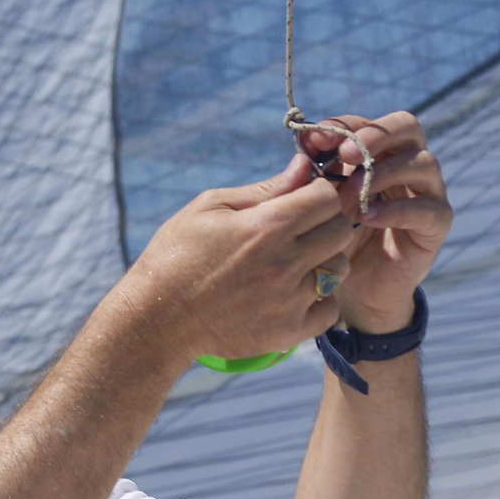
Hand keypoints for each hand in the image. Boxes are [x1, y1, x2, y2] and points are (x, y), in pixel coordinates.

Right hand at [121, 156, 354, 360]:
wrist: (158, 319)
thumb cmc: (176, 255)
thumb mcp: (210, 208)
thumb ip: (263, 189)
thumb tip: (304, 166)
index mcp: (265, 226)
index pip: (327, 197)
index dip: (318, 192)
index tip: (302, 199)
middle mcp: (284, 263)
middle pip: (341, 230)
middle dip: (325, 222)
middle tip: (300, 230)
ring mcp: (288, 301)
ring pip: (339, 269)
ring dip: (325, 261)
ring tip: (294, 263)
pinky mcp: (287, 332)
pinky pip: (330, 310)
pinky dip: (319, 300)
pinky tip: (293, 293)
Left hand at [298, 111, 451, 332]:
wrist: (355, 285)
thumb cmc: (336, 236)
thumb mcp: (320, 203)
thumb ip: (313, 174)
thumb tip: (302, 142)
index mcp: (380, 153)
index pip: (369, 124)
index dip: (343, 126)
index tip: (313, 140)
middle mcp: (408, 165)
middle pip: (408, 127)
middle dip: (374, 135)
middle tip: (344, 153)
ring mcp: (428, 192)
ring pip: (423, 163)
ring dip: (384, 172)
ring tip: (353, 190)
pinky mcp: (437, 224)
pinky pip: (428, 209)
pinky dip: (396, 210)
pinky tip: (368, 217)